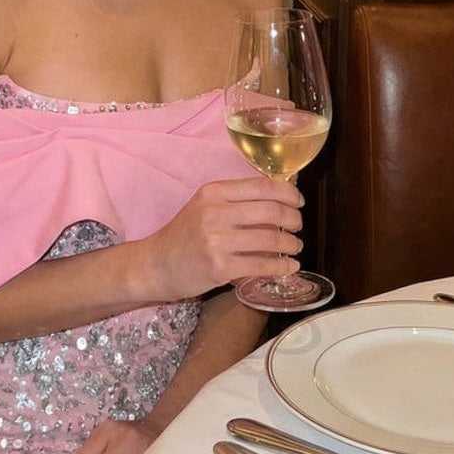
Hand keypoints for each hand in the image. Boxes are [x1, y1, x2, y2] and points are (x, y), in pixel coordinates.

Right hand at [138, 176, 303, 300]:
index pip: (263, 186)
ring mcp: (217, 240)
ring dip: (291, 244)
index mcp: (214, 192)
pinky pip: (262, 265)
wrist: (156, 264)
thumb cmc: (185, 235)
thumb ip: (236, 200)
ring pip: (270, 239)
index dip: (289, 193)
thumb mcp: (205, 206)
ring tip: (295, 247)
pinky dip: (282, 266)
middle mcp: (215, 212)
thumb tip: (281, 198)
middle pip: (271, 210)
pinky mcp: (220, 267)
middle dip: (293, 219)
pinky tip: (289, 266)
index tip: (298, 202)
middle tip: (298, 226)